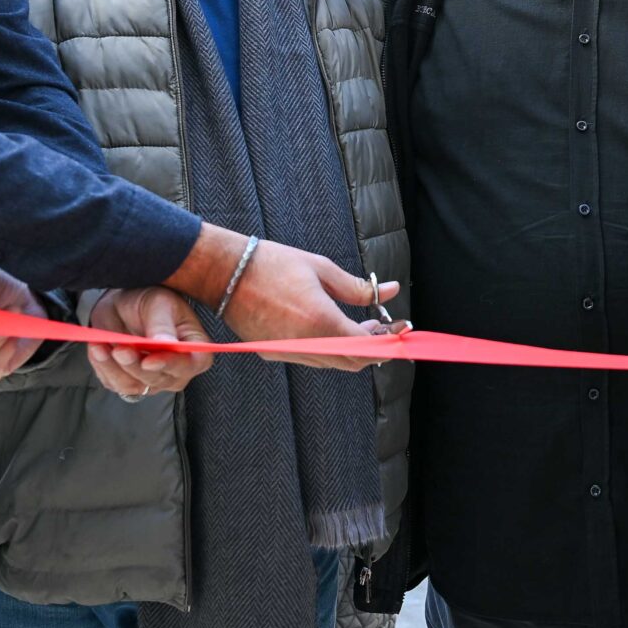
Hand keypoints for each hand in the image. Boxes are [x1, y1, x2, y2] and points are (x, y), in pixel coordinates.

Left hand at [81, 288, 214, 398]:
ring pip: (134, 385)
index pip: (192, 364)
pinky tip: (98, 348)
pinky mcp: (128, 382)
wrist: (122, 305)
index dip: (172, 365)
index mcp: (194, 348)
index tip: (150, 360)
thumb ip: (162, 324)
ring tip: (102, 346)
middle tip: (121, 349)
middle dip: (136, 366)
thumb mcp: (159, 304)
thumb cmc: (148, 301)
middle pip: (160, 378)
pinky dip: (103, 367)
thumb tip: (165, 342)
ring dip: (114, 367)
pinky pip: (114, 383)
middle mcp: (176, 370)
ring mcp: (152, 379)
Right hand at [215, 238, 402, 372]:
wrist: (225, 273)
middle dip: (375, 348)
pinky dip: (330, 350)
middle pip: (353, 362)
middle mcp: (305, 345)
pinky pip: (311, 359)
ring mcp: (288, 353)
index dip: (389, 340)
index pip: (368, 346)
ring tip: (363, 324)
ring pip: (333, 363)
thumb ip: (359, 288)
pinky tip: (334, 328)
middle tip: (385, 327)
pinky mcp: (273, 353)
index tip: (402, 329)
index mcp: (321, 322)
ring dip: (353, 349)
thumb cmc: (273, 265)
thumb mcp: (322, 269)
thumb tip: (391, 291)